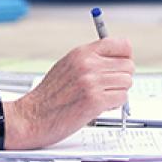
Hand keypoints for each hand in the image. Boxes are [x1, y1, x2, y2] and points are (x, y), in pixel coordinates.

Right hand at [7, 38, 133, 148]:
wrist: (32, 116)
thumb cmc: (48, 95)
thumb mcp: (67, 66)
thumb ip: (90, 60)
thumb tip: (116, 60)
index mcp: (81, 53)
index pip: (122, 45)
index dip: (125, 56)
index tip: (120, 64)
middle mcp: (88, 64)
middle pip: (128, 65)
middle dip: (121, 78)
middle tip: (107, 86)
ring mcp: (91, 82)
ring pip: (127, 83)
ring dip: (117, 92)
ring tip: (100, 96)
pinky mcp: (95, 101)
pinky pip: (122, 99)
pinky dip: (114, 105)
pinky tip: (99, 106)